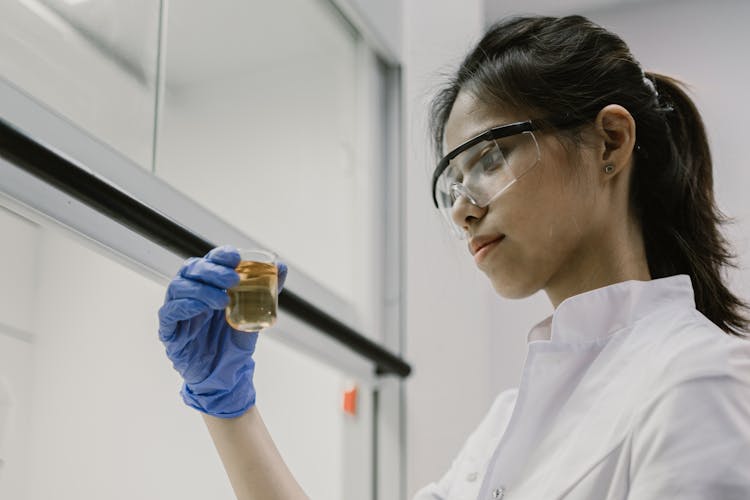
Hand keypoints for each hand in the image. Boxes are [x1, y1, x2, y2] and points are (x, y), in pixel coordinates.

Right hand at [157, 245, 287, 417]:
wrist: (226, 373)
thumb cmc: (234, 340)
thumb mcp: (255, 312)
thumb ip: (267, 289)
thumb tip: (282, 266)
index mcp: (208, 285)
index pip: (208, 261)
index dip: (219, 256)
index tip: (235, 257)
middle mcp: (190, 293)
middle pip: (192, 270)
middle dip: (212, 270)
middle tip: (233, 279)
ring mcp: (177, 311)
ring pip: (179, 287)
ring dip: (201, 289)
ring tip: (223, 300)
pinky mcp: (169, 331)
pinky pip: (169, 312)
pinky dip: (185, 306)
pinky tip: (201, 308)